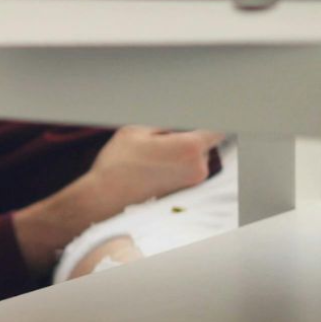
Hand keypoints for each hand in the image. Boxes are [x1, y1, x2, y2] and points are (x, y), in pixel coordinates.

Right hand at [83, 126, 221, 207]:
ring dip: (180, 154)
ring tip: (151, 157)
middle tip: (159, 140)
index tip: (196, 122)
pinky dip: (175, 168)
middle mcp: (198, 168)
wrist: (105, 199)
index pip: (216, 129)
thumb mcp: (136, 130)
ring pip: (194, 159)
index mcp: (190, 147)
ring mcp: (193, 184)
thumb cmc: (118, 165)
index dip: (207, 123)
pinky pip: (187, 173)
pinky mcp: (185, 195)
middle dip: (186, 138)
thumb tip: (180, 123)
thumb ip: (165, 124)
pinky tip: (152, 169)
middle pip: (203, 144)